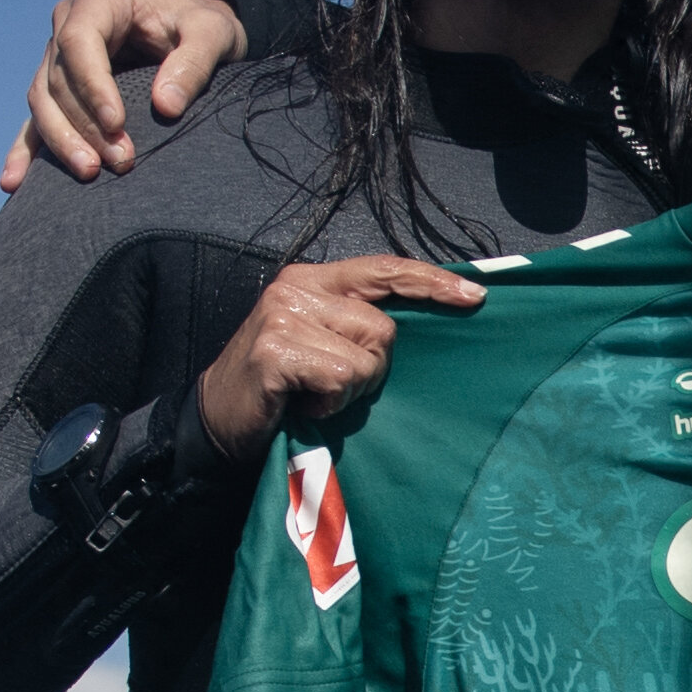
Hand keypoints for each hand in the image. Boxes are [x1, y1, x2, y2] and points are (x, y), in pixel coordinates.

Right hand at [0, 0, 252, 189]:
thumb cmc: (204, 27)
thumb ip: (195, 62)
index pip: (79, 42)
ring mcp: (58, 55)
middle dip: (84, 124)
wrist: (196, 33)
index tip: (116, 125)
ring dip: (62, 140)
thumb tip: (166, 106)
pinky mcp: (59, 86)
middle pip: (57, 78)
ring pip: (42, 100)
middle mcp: (69, 21)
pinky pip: (36, 118)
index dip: (91, 86)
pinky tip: (15, 182)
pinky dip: (26, 151)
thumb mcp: (215, 33)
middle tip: (120, 162)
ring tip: (90, 173)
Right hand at [195, 257, 486, 459]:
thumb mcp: (320, 342)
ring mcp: (283, 316)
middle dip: (372, 368)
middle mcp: (297, 288)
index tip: (475, 295)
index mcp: (313, 280)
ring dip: (350, 389)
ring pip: (367, 356)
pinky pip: (342, 378)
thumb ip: (358, 323)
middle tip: (330, 385)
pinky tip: (302, 404)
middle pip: (384, 327)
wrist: (216, 422)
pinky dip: (330, 402)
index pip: (384, 268)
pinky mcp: (276, 351)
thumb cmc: (280, 389)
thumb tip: (428, 319)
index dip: (431, 281)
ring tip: (313, 393)